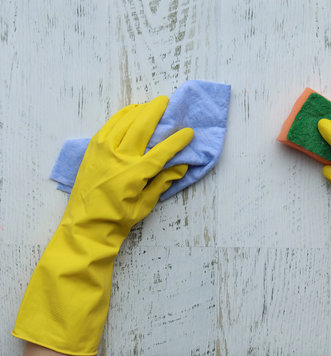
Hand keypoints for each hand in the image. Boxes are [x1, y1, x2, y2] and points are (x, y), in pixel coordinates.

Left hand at [66, 96, 193, 238]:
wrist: (87, 224)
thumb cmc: (119, 217)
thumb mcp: (146, 204)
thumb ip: (164, 181)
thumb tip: (181, 165)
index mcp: (134, 174)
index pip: (162, 152)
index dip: (177, 140)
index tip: (189, 131)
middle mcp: (119, 158)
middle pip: (141, 127)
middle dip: (156, 111)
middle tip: (166, 102)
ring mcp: (103, 151)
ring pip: (124, 122)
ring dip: (139, 111)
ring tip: (150, 105)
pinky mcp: (93, 149)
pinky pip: (108, 125)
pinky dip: (121, 115)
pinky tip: (130, 111)